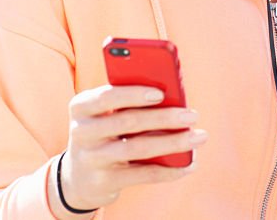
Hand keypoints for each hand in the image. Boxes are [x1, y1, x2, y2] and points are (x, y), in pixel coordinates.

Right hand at [58, 85, 206, 210]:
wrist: (78, 177)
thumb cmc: (104, 132)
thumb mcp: (106, 115)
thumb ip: (129, 104)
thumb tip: (175, 100)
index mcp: (82, 106)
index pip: (106, 96)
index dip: (133, 94)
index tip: (160, 93)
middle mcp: (81, 131)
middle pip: (128, 121)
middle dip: (164, 117)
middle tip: (192, 115)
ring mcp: (91, 158)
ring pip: (138, 148)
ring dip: (173, 142)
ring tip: (198, 137)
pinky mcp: (104, 182)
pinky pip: (142, 175)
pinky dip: (169, 170)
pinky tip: (188, 165)